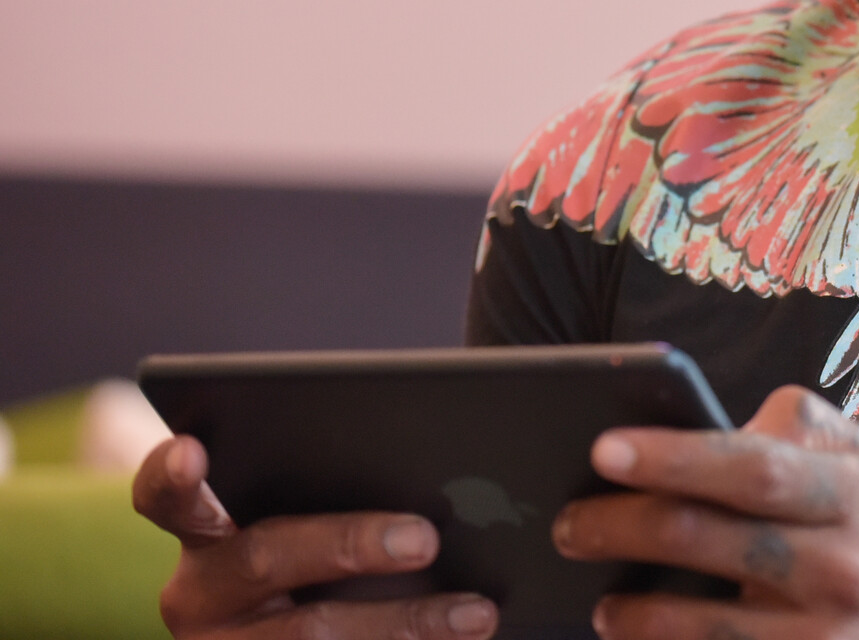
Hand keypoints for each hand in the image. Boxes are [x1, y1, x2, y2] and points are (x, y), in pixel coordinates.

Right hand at [133, 435, 498, 638]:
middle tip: (425, 536)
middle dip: (349, 543)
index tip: (191, 452)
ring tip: (478, 611)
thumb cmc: (323, 555)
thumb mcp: (309, 520)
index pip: (165, 496)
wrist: (287, 634)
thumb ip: (337, 489)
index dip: (171, 475)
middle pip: (265, 557)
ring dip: (404, 624)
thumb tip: (432, 465)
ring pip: (310, 636)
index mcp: (202, 533)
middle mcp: (200, 597)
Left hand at [552, 386, 858, 638]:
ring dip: (634, 611)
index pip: (754, 466)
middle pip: (711, 539)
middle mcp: (848, 565)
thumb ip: (804, 431)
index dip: (674, 457)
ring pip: (704, 623)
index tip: (605, 448)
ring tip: (600, 598)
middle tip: (567, 523)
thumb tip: (710, 422)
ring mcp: (831, 637)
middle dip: (623, 527)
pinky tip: (638, 636)